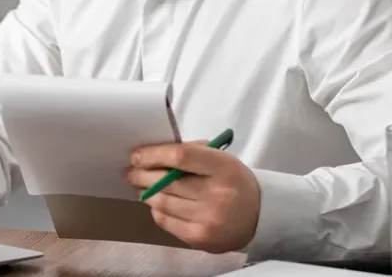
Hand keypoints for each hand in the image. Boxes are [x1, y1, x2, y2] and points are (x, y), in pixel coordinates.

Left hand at [125, 140, 260, 252]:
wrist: (260, 216)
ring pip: (162, 202)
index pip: (180, 156)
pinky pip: (166, 221)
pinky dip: (156, 210)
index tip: (137, 155)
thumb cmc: (234, 182)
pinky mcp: (200, 237)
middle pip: (166, 181)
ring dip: (146, 192)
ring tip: (140, 186)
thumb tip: (152, 154)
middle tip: (131, 171)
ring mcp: (208, 219)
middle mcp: (217, 194)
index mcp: (224, 168)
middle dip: (142, 174)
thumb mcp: (221, 159)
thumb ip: (191, 153)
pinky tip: (156, 203)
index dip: (153, 154)